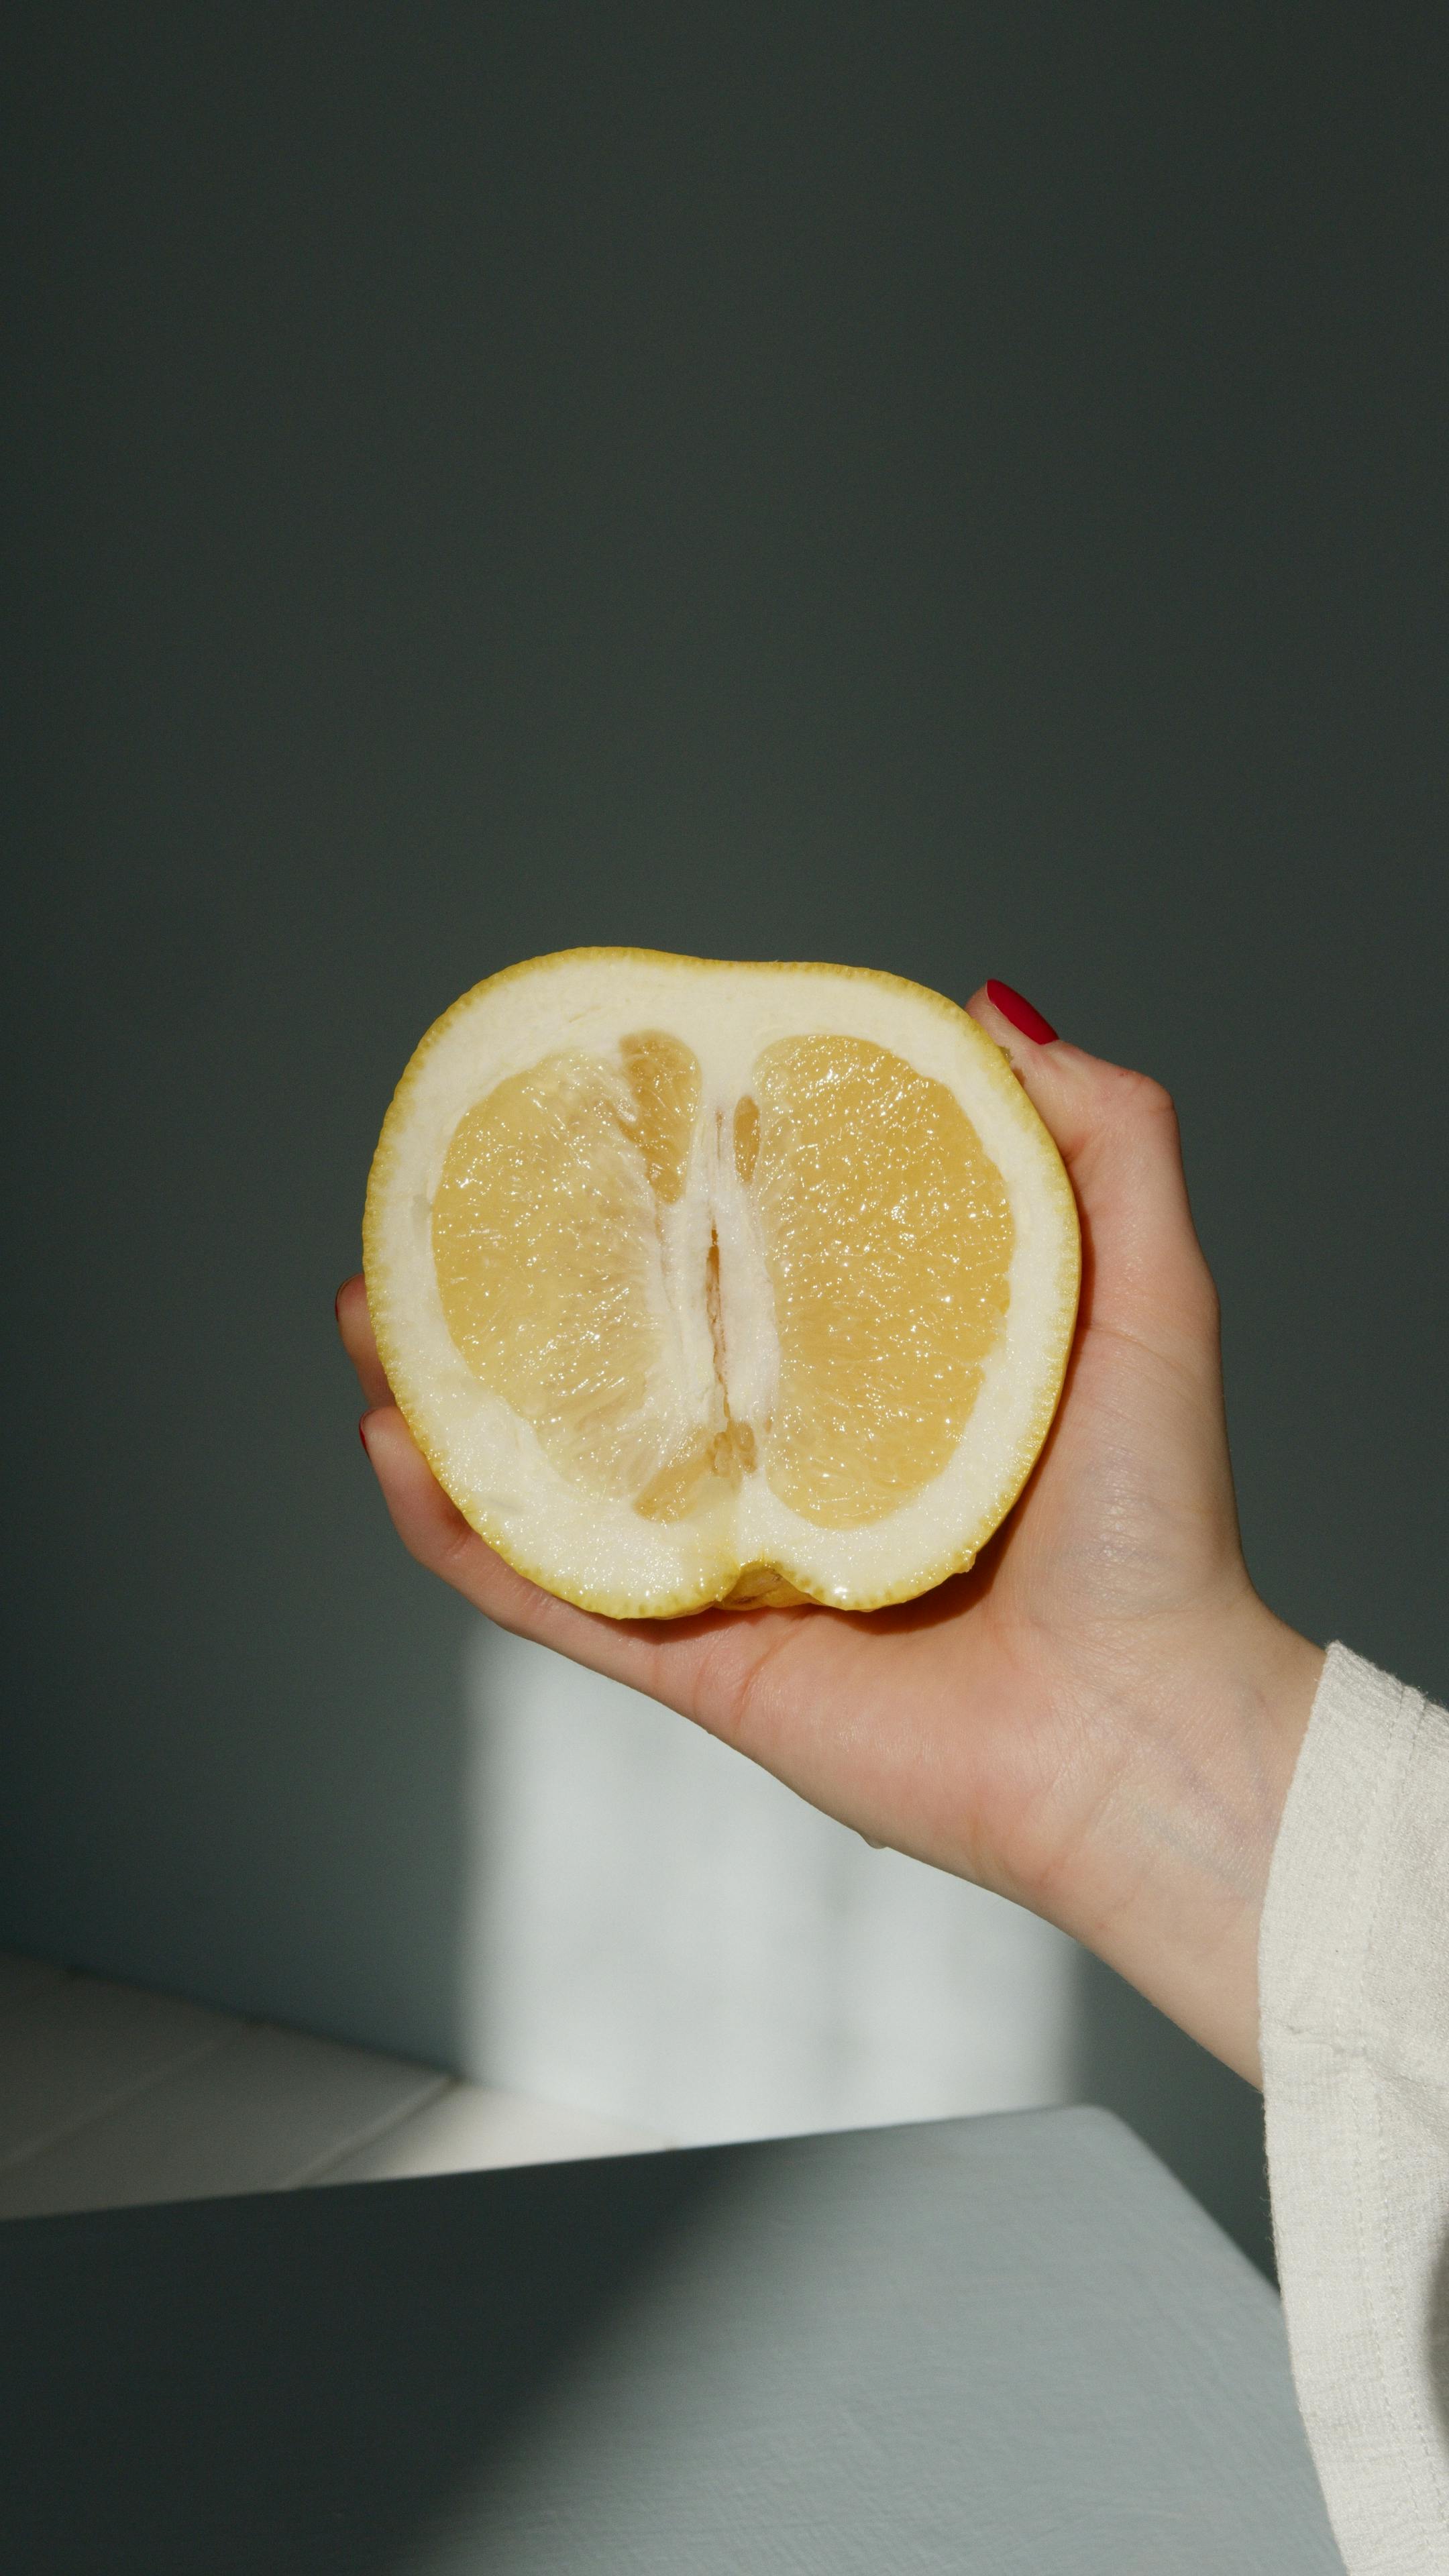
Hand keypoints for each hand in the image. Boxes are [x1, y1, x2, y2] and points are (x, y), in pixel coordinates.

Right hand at [337, 985, 1322, 2082]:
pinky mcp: (697, 1660)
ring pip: (554, 1473)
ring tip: (374, 1316)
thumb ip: (1102, 1142)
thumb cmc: (1158, 1526)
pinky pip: (548, 1590)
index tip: (588, 1123)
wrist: (1145, 1736)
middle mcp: (793, 1469)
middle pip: (619, 1366)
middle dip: (513, 1293)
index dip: (654, 1202)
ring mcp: (733, 1567)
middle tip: (437, 1217)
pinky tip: (396, 1447)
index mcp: (882, 1387)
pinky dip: (460, 1530)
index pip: (740, 1277)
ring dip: (447, 1400)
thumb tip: (985, 1004)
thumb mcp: (1148, 1290)